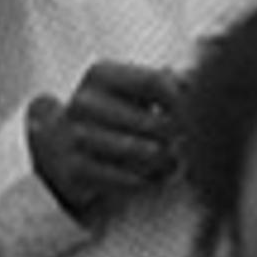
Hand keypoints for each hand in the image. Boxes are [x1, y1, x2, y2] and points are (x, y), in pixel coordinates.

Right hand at [24, 59, 185, 220]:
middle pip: (155, 122)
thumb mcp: (132, 91)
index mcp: (101, 75)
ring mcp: (77, 137)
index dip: (186, 101)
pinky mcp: (76, 170)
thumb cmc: (112, 116)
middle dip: (180, 138)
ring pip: (145, 154)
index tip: (198, 114)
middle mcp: (85, 102)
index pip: (157, 83)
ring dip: (168, 161)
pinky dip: (148, 181)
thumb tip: (199, 81)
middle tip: (189, 145)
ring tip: (174, 161)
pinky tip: (153, 177)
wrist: (57, 148)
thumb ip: (169, 83)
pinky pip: (129, 180)